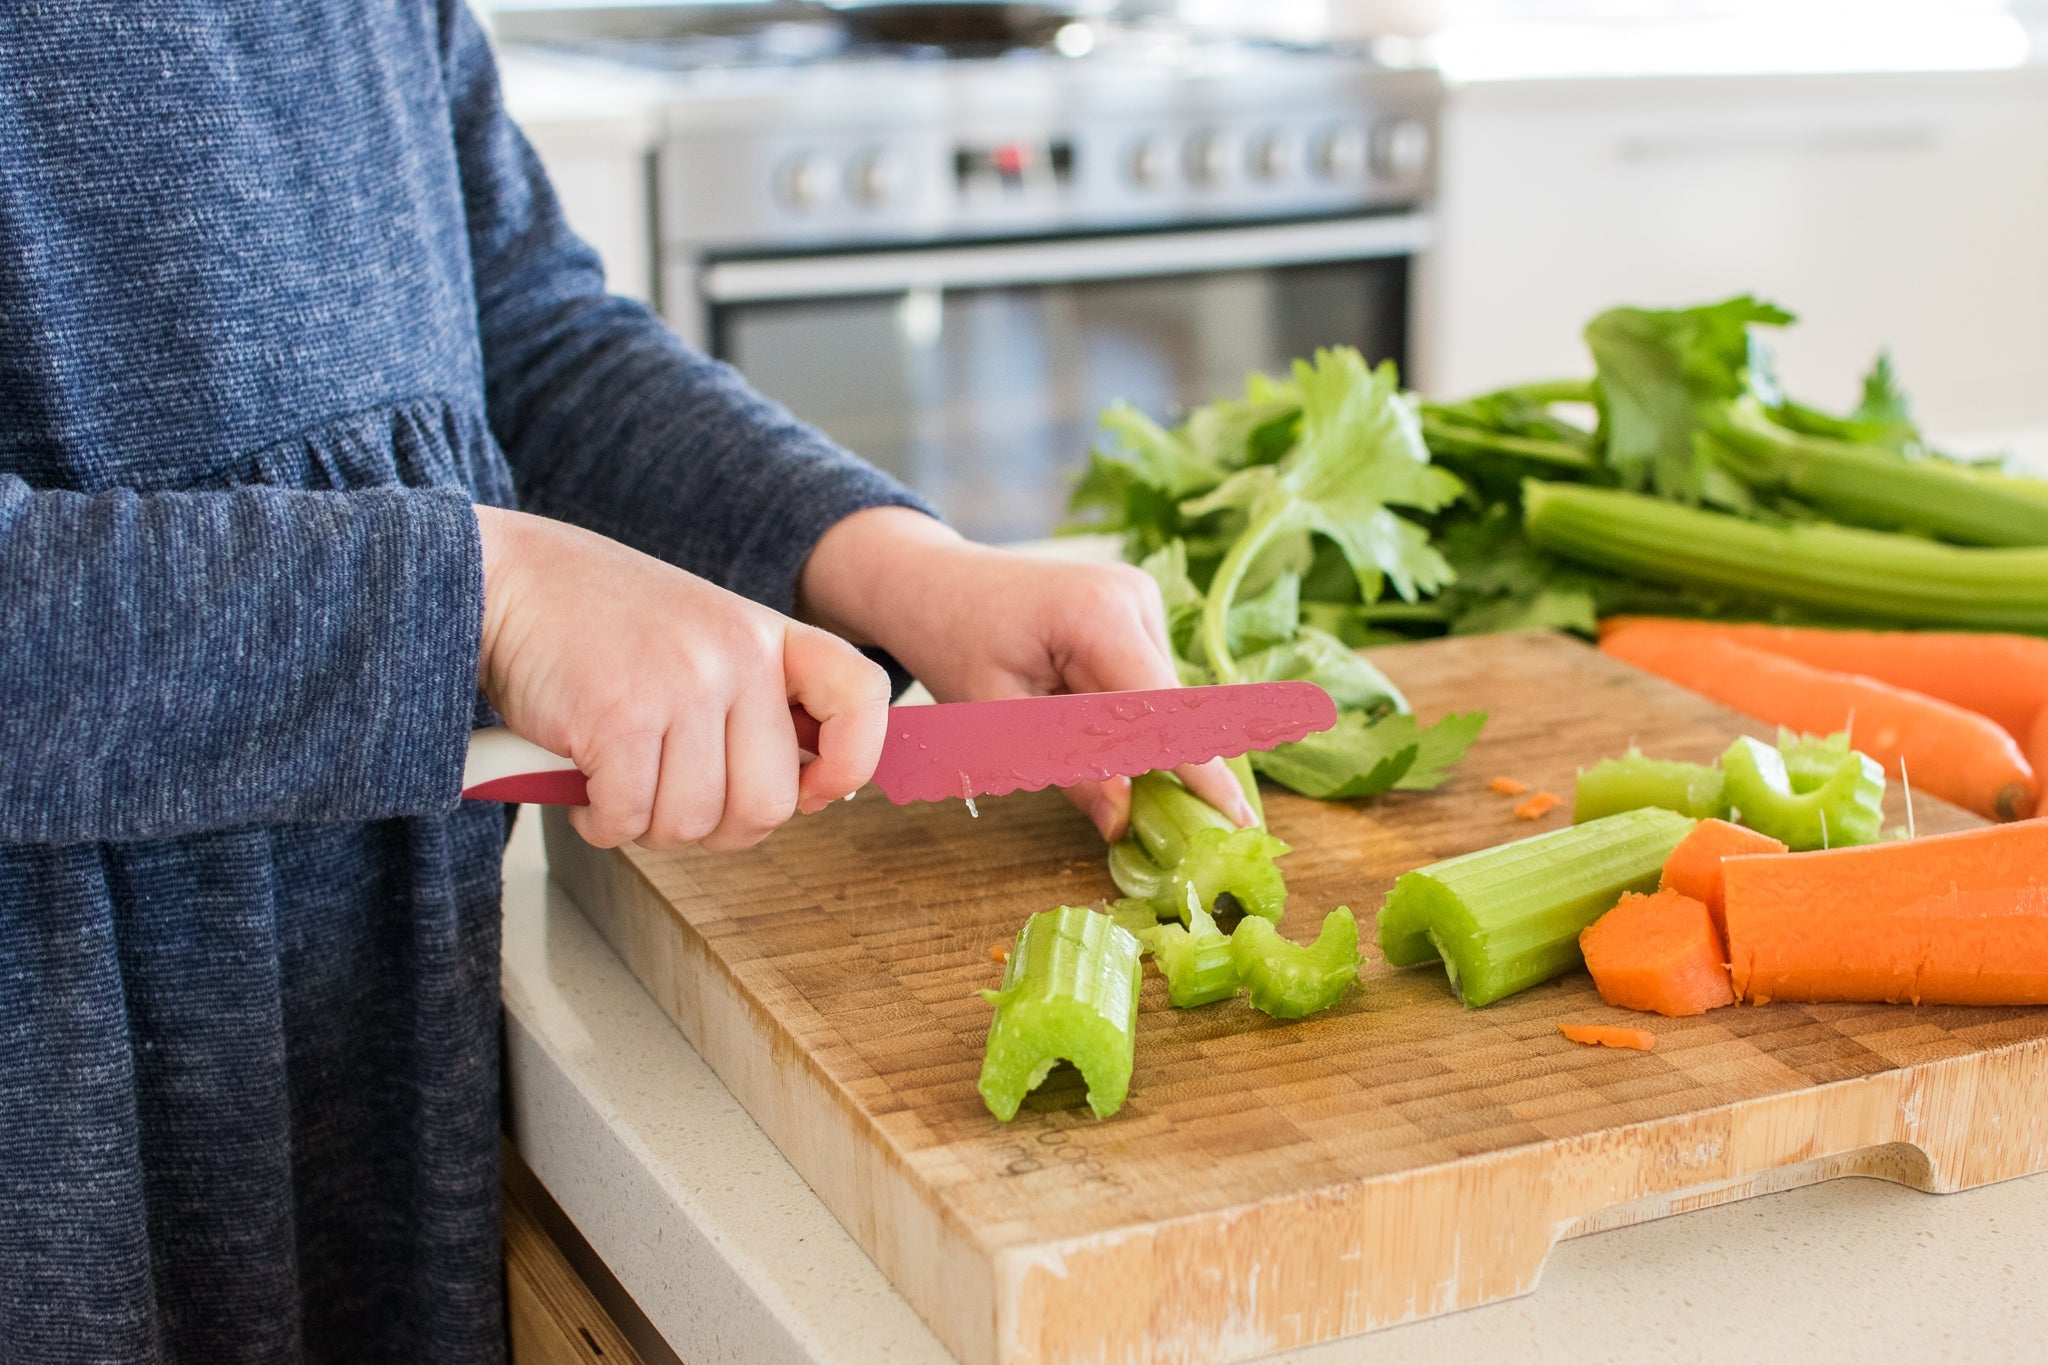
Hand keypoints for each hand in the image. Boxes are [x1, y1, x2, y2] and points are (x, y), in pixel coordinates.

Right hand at [474, 506, 890, 850]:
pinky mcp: (618, 718)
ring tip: (618, 784)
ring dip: (648, 827)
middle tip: (668, 801)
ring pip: (694, 823)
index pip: (862, 698)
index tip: (814, 791)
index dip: (852, 761)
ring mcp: (681, 685)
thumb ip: (753, 702)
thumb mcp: (700, 640)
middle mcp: (735, 655)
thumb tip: (808, 793)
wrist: (501, 579)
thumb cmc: (597, 626)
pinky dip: (602, 823)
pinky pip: (630, 819)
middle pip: (768, 805)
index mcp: (766, 636)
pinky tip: (585, 790)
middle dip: (713, 828)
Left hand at [796, 507, 1256, 840]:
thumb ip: (1065, 767)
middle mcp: (1133, 597)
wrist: (932, 583)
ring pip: (1159, 699)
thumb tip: (1125, 821)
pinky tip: (1073, 710)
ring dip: (1131, 738)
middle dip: (1163, 765)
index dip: (1201, 769)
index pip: (1165, 707)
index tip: (1237, 820)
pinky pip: (1144, 683)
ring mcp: (1139, 598)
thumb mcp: (996, 716)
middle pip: (1168, 706)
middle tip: (1167, 828)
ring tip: (1062, 729)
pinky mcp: (1135, 610)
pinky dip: (1121, 715)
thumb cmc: (952, 642)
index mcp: (1097, 614)